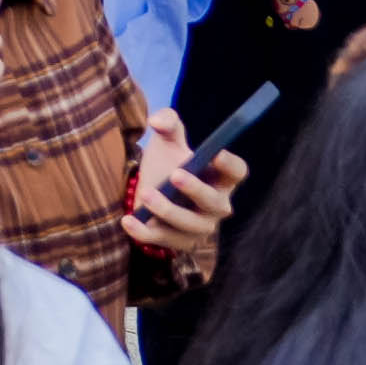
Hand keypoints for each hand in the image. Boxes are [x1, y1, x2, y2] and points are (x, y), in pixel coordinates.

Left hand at [121, 111, 243, 273]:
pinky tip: (128, 221)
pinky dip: (145, 233)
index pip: (237, 172)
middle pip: (216, 203)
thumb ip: (167, 122)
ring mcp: (200, 227)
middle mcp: (217, 205)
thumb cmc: (169, 161)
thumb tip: (157, 121)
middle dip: (196, 190)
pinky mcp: (180, 242)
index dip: (231, 165)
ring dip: (169, 212)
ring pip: (191, 225)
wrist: (152, 188)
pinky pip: (165, 241)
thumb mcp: (168, 139)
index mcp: (221, 177)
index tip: (216, 153)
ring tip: (146, 195)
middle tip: (174, 175)